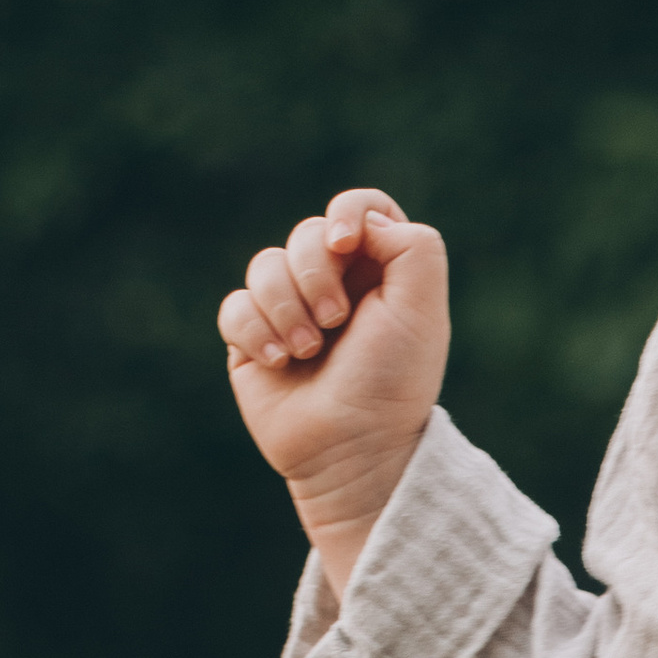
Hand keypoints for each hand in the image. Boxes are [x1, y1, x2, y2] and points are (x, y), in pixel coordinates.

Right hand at [220, 188, 449, 598]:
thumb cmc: (391, 383)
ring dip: (286, 308)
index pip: (359, 208)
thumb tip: (360, 223)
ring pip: (263, 266)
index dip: (347, 213)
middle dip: (315, 274)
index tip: (347, 244)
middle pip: (305, 234)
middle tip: (336, 322)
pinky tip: (279, 363)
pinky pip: (234, 307)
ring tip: (308, 352)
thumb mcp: (422, 311)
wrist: (353, 450)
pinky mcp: (252, 339)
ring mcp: (290, 310)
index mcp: (380, 272)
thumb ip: (413, 247)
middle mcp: (335, 285)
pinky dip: (256, 331)